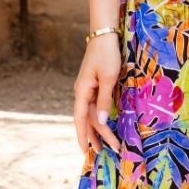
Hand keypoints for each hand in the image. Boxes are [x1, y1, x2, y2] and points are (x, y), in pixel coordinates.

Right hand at [73, 33, 122, 168]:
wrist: (104, 36)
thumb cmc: (107, 55)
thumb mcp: (109, 77)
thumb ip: (104, 100)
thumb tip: (101, 122)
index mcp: (82, 91)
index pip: (80, 119)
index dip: (81, 136)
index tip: (84, 152)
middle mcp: (82, 92)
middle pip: (88, 119)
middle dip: (97, 136)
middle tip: (109, 150)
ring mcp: (88, 89)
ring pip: (92, 114)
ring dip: (99, 129)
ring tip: (105, 145)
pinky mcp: (95, 85)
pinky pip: (96, 106)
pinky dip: (100, 117)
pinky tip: (104, 125)